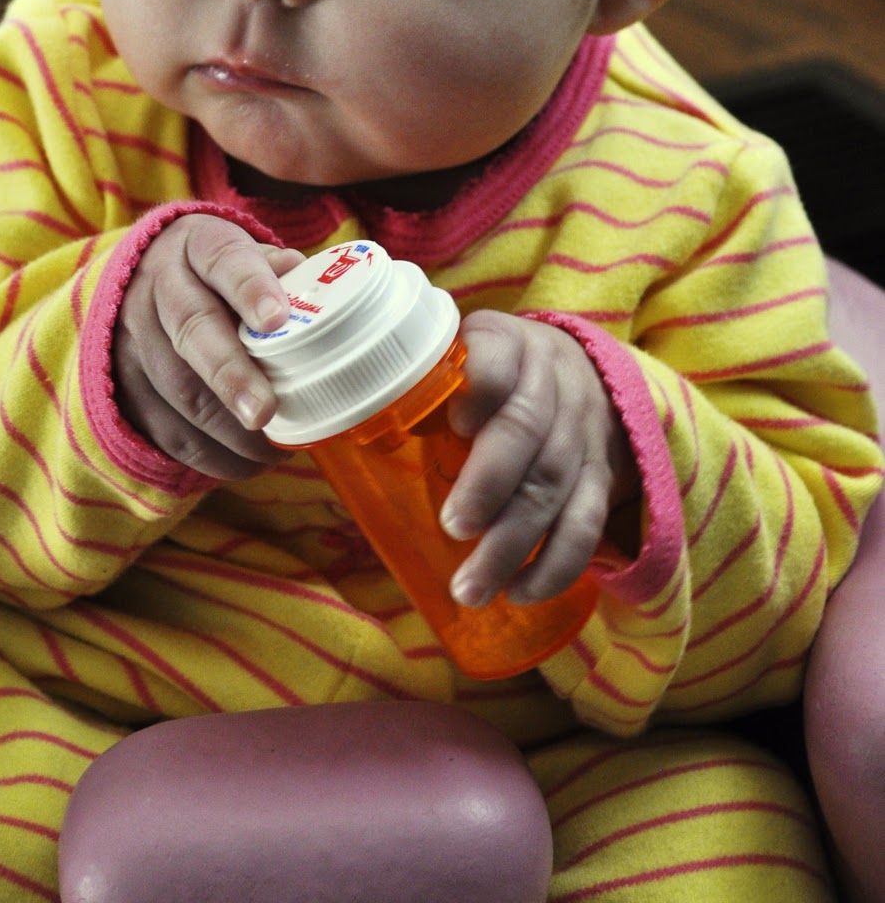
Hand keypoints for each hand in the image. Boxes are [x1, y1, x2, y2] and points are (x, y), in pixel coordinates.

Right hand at [112, 215, 303, 479]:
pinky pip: (162, 426)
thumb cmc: (219, 273)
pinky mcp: (123, 384)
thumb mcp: (245, 254)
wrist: (142, 277)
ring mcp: (135, 336)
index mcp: (198, 245)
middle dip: (230, 375)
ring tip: (272, 450)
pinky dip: (207, 453)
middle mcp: (158, 287)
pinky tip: (244, 463)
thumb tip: (313, 287)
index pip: (224, 260)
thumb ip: (279, 271)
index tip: (277, 320)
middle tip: (265, 412)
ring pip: (175, 386)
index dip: (251, 289)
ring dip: (226, 427)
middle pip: (192, 330)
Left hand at [439, 313, 637, 607]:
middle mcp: (551, 384)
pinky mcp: (601, 476)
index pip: (499, 358)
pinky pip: (587, 523)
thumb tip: (338, 429)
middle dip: (490, 484)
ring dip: (513, 543)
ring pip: (555, 486)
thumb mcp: (463, 354)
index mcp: (507, 346)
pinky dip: (556, 565)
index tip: (457, 422)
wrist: (583, 372)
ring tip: (471, 588)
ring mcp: (581, 432)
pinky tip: (521, 593)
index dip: (483, 387)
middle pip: (528, 432)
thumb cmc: (495, 370)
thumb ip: (420, 383)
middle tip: (453, 527)